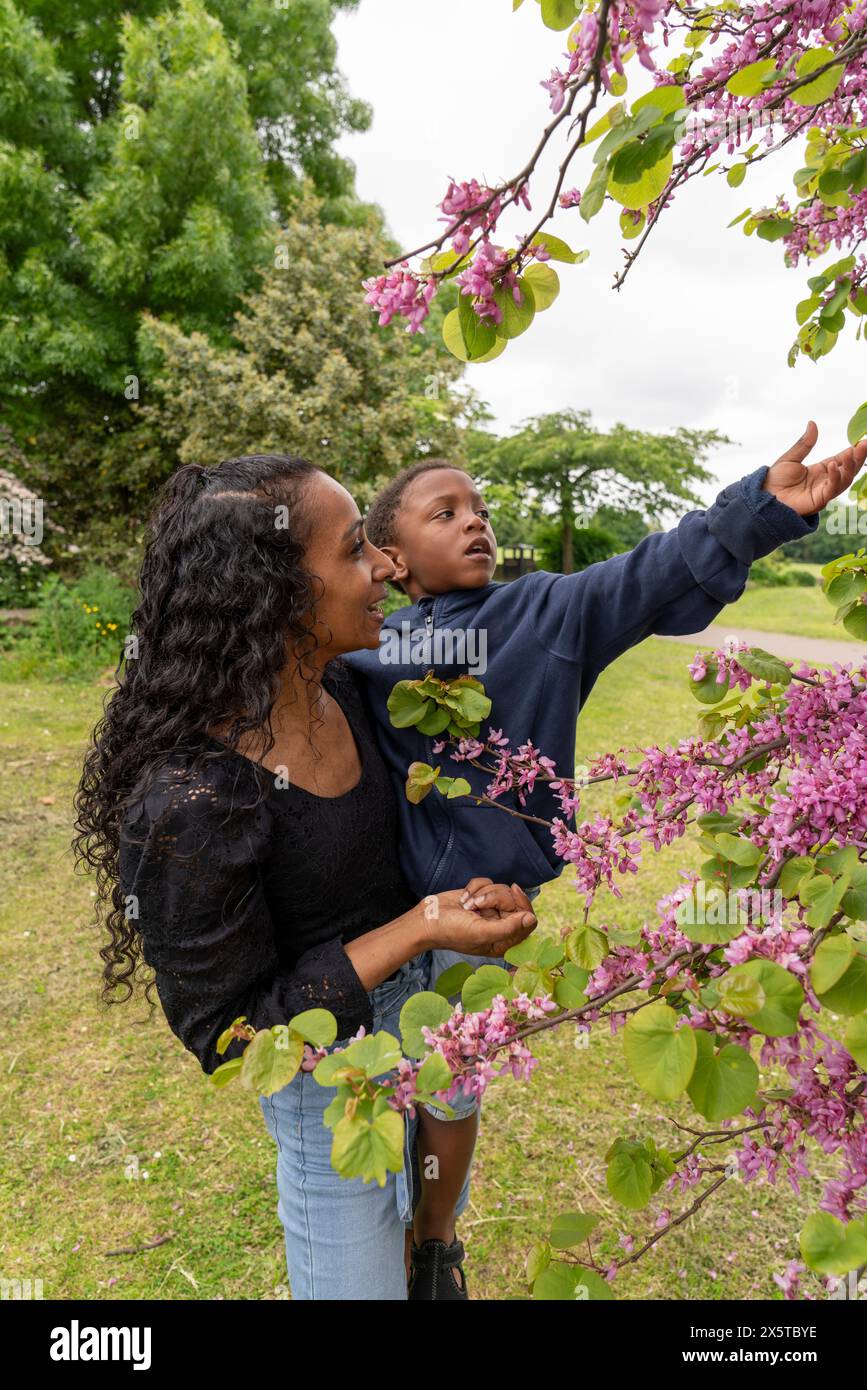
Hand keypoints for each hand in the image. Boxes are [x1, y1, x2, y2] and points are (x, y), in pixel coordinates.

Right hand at [420, 882, 536, 956]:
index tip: (513, 892)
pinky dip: (474, 887)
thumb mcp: (481, 933)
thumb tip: (530, 918)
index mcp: (504, 941)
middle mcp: (500, 925)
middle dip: (494, 897)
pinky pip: (488, 882)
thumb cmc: (451, 932)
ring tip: (467, 905)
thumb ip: (508, 928)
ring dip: (482, 893)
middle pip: (514, 901)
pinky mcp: (480, 896)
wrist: (426, 919)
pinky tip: (463, 898)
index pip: (528, 921)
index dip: (524, 905)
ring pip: (501, 889)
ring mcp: (490, 910)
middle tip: (477, 905)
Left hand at [762, 420, 866, 515]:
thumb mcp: (790, 458)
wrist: (762, 497)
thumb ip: (804, 444)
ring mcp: (823, 491)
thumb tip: (813, 424)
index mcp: (821, 470)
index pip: (842, 459)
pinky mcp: (818, 501)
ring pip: (844, 479)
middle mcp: (825, 481)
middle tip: (866, 444)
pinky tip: (832, 465)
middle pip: (848, 469)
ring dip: (851, 466)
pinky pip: (831, 489)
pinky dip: (834, 477)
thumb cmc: (774, 480)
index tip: (863, 440)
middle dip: (858, 457)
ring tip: (854, 452)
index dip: (853, 451)